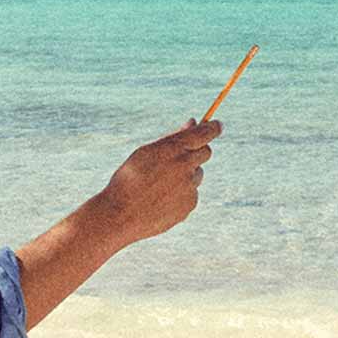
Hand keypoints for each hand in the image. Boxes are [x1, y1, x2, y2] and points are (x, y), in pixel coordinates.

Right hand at [99, 117, 221, 245]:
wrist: (120, 215)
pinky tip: (161, 199)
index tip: (217, 125)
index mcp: (173, 148)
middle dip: (198, 150)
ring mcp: (190, 186)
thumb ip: (173, 138)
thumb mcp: (146, 152)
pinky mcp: (190, 204)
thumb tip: (193, 123)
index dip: (212, 127)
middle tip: (185, 154)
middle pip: (206, 152)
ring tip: (161, 184)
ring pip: (197, 174)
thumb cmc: (130, 178)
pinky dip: (181, 193)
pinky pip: (191, 193)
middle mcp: (186, 165)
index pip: (203, 133)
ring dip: (187, 174)